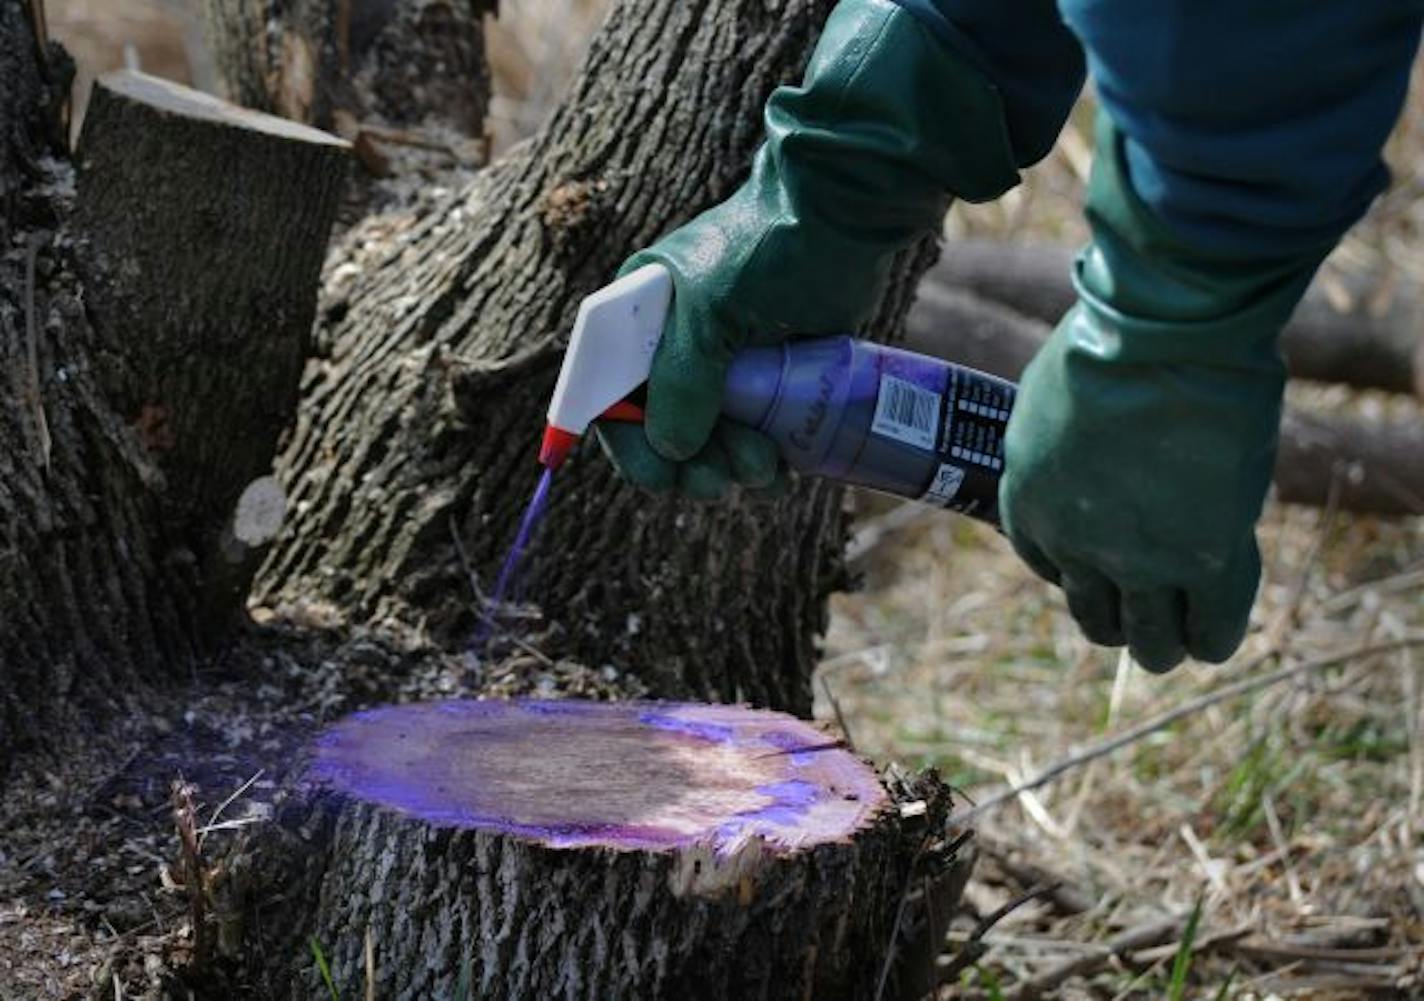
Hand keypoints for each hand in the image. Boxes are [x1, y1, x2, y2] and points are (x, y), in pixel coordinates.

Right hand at [597, 0, 1019, 498]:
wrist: (843, 216)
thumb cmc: (765, 248)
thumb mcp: (710, 309)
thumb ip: (683, 379)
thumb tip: (670, 449)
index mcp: (639, 318)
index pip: (609, 393)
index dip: (627, 441)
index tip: (660, 478)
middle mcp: (675, 344)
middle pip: (662, 428)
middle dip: (689, 464)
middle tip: (720, 482)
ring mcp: (725, 363)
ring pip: (712, 440)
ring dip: (732, 466)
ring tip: (763, 469)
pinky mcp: (770, 374)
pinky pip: (756, 433)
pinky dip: (764, 458)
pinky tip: (782, 468)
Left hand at [1000, 114, 1320, 670]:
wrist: (1160, 336)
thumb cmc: (1109, 343)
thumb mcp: (1054, 397)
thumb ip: (1067, 441)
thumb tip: (1089, 448)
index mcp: (1029, 500)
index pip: (1046, 561)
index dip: (1075, 571)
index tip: (1095, 569)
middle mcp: (1074, 542)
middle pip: (1093, 612)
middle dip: (1116, 622)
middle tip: (1139, 622)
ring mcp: (1137, 560)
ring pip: (1149, 636)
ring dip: (1161, 645)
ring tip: (1174, 647)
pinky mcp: (1201, 561)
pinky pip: (1209, 623)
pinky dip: (1212, 636)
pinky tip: (1215, 640)